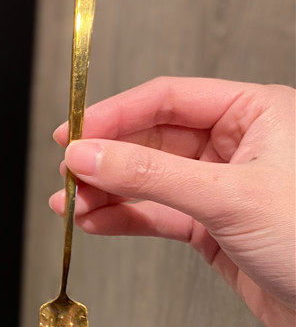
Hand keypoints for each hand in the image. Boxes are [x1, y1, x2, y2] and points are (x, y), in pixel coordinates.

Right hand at [50, 77, 294, 326]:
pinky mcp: (213, 227)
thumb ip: (150, 174)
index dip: (114, 114)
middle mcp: (237, 146)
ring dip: (107, 192)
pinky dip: (124, 219)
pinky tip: (97, 222)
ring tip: (72, 204)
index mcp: (255, 114)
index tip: (74, 133)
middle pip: (151, 139)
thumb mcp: (229, 197)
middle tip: (70, 174)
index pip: (167, 98)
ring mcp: (222, 188)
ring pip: (148, 180)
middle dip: (106, 159)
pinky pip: (157, 214)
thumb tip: (89, 154)